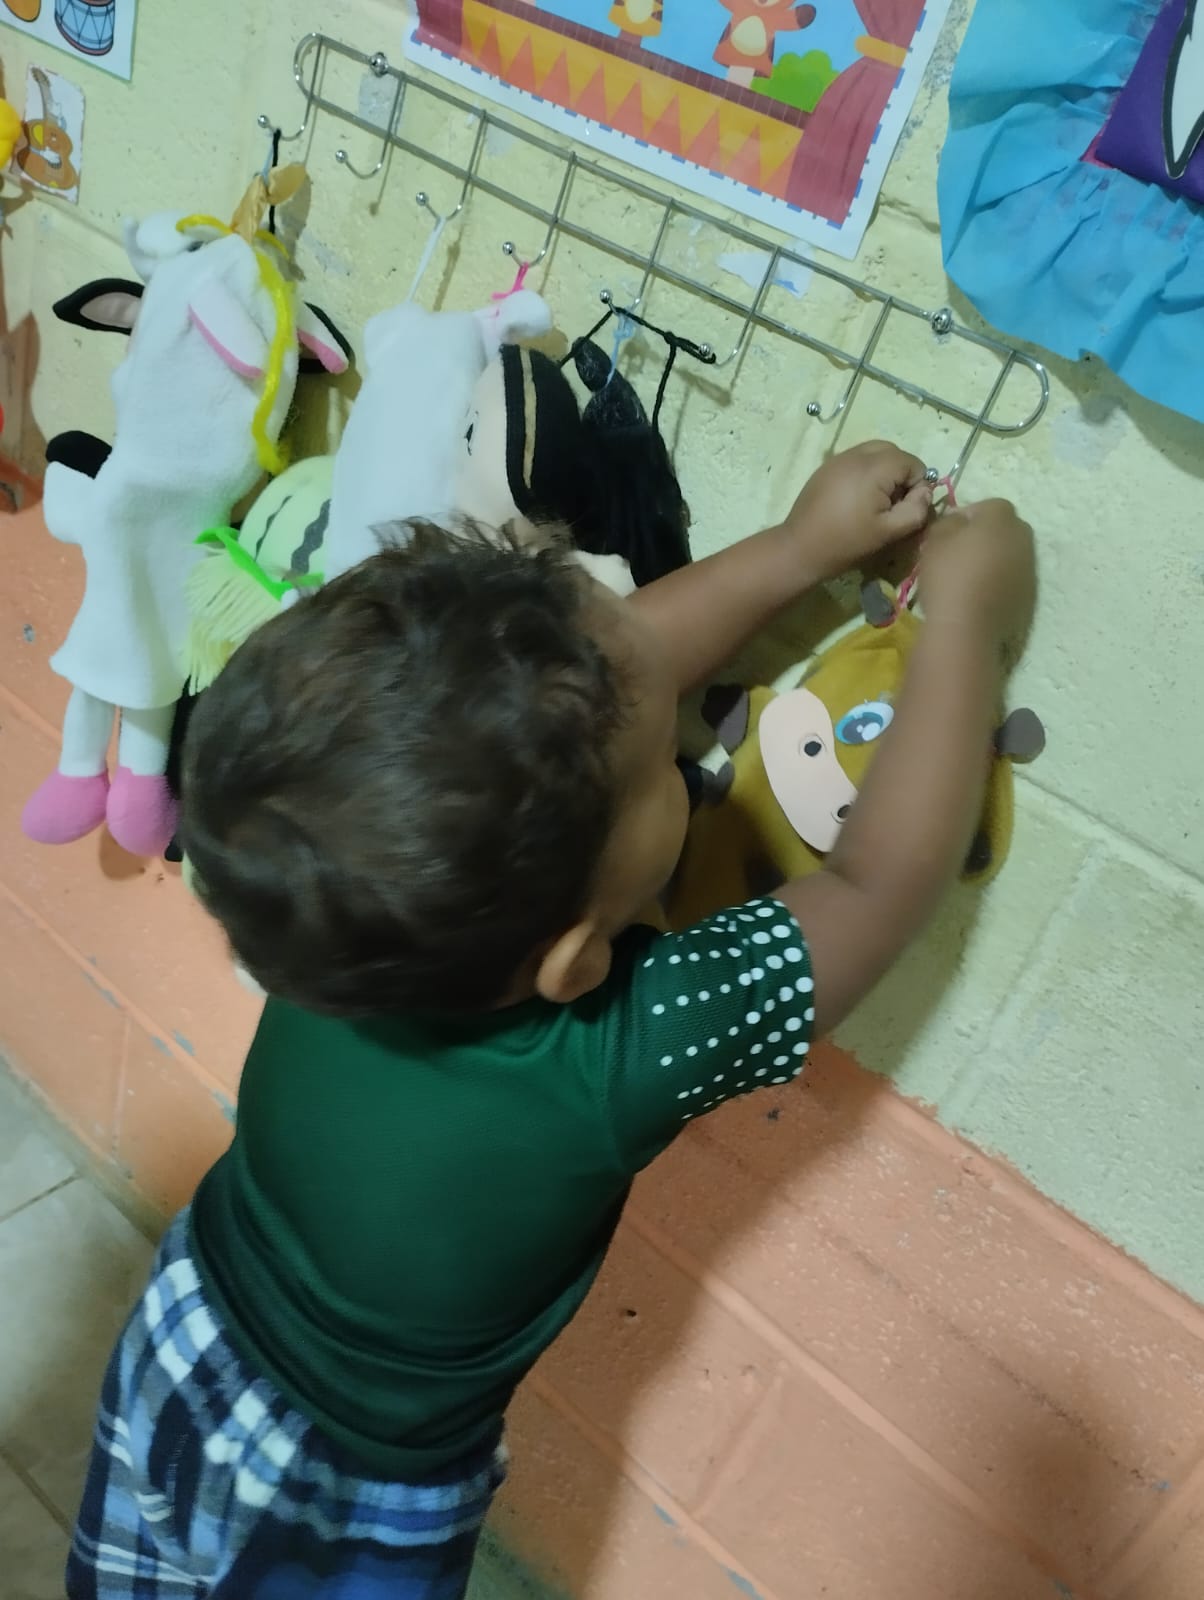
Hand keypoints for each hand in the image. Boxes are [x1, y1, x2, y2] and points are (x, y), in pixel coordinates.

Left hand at [783, 440, 931, 579]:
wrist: (800, 548)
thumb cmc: (846, 542)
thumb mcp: (889, 532)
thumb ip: (916, 510)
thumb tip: (925, 492)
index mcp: (874, 467)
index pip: (912, 462)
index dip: (917, 485)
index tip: (906, 508)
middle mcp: (856, 454)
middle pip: (893, 452)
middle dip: (901, 474)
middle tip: (893, 503)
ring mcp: (838, 458)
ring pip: (875, 452)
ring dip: (884, 471)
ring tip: (876, 501)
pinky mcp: (826, 467)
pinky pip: (856, 459)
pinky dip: (866, 472)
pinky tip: (857, 499)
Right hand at [919, 498, 1035, 648]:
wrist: (967, 626)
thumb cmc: (948, 575)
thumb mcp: (935, 540)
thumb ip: (948, 522)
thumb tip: (958, 521)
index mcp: (1002, 517)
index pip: (988, 505)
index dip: (967, 516)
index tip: (948, 534)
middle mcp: (1023, 537)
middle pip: (1004, 529)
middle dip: (985, 537)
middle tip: (959, 553)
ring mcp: (1030, 567)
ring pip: (1010, 554)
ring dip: (994, 560)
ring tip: (968, 577)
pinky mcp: (1030, 594)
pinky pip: (1012, 579)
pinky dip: (999, 582)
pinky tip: (978, 596)